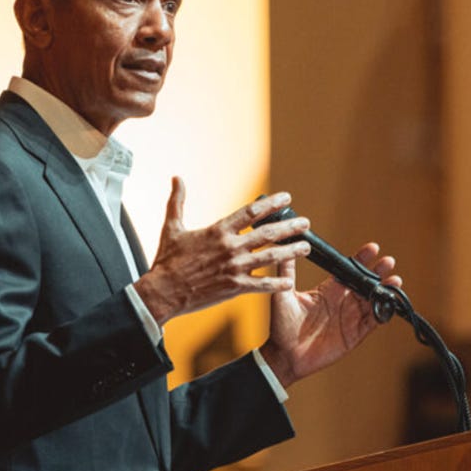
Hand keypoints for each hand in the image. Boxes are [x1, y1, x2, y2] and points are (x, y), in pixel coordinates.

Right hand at [133, 178, 312, 324]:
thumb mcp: (171, 227)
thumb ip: (177, 201)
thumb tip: (176, 178)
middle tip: (306, 223)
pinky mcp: (235, 288)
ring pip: (271, 256)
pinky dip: (278, 283)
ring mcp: (235, 268)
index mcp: (218, 230)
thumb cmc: (167, 261)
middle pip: (268, 233)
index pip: (251, 212)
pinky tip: (290, 281)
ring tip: (306, 247)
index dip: (272, 204)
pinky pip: (262, 284)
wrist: (163, 291)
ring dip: (291, 251)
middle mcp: (230, 247)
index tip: (287, 199)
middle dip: (290, 227)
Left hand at [260, 243, 401, 385]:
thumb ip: (286, 271)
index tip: (372, 248)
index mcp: (327, 290)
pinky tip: (390, 302)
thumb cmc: (280, 326)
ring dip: (385, 290)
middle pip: (365, 283)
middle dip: (378, 271)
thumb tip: (285, 247)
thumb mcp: (283, 295)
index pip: (348, 270)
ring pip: (373, 300)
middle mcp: (341, 301)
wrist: (283, 356)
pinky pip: (373, 322)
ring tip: (394, 279)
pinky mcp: (354, 334)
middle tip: (388, 261)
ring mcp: (349, 318)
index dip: (361, 259)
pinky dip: (383, 312)